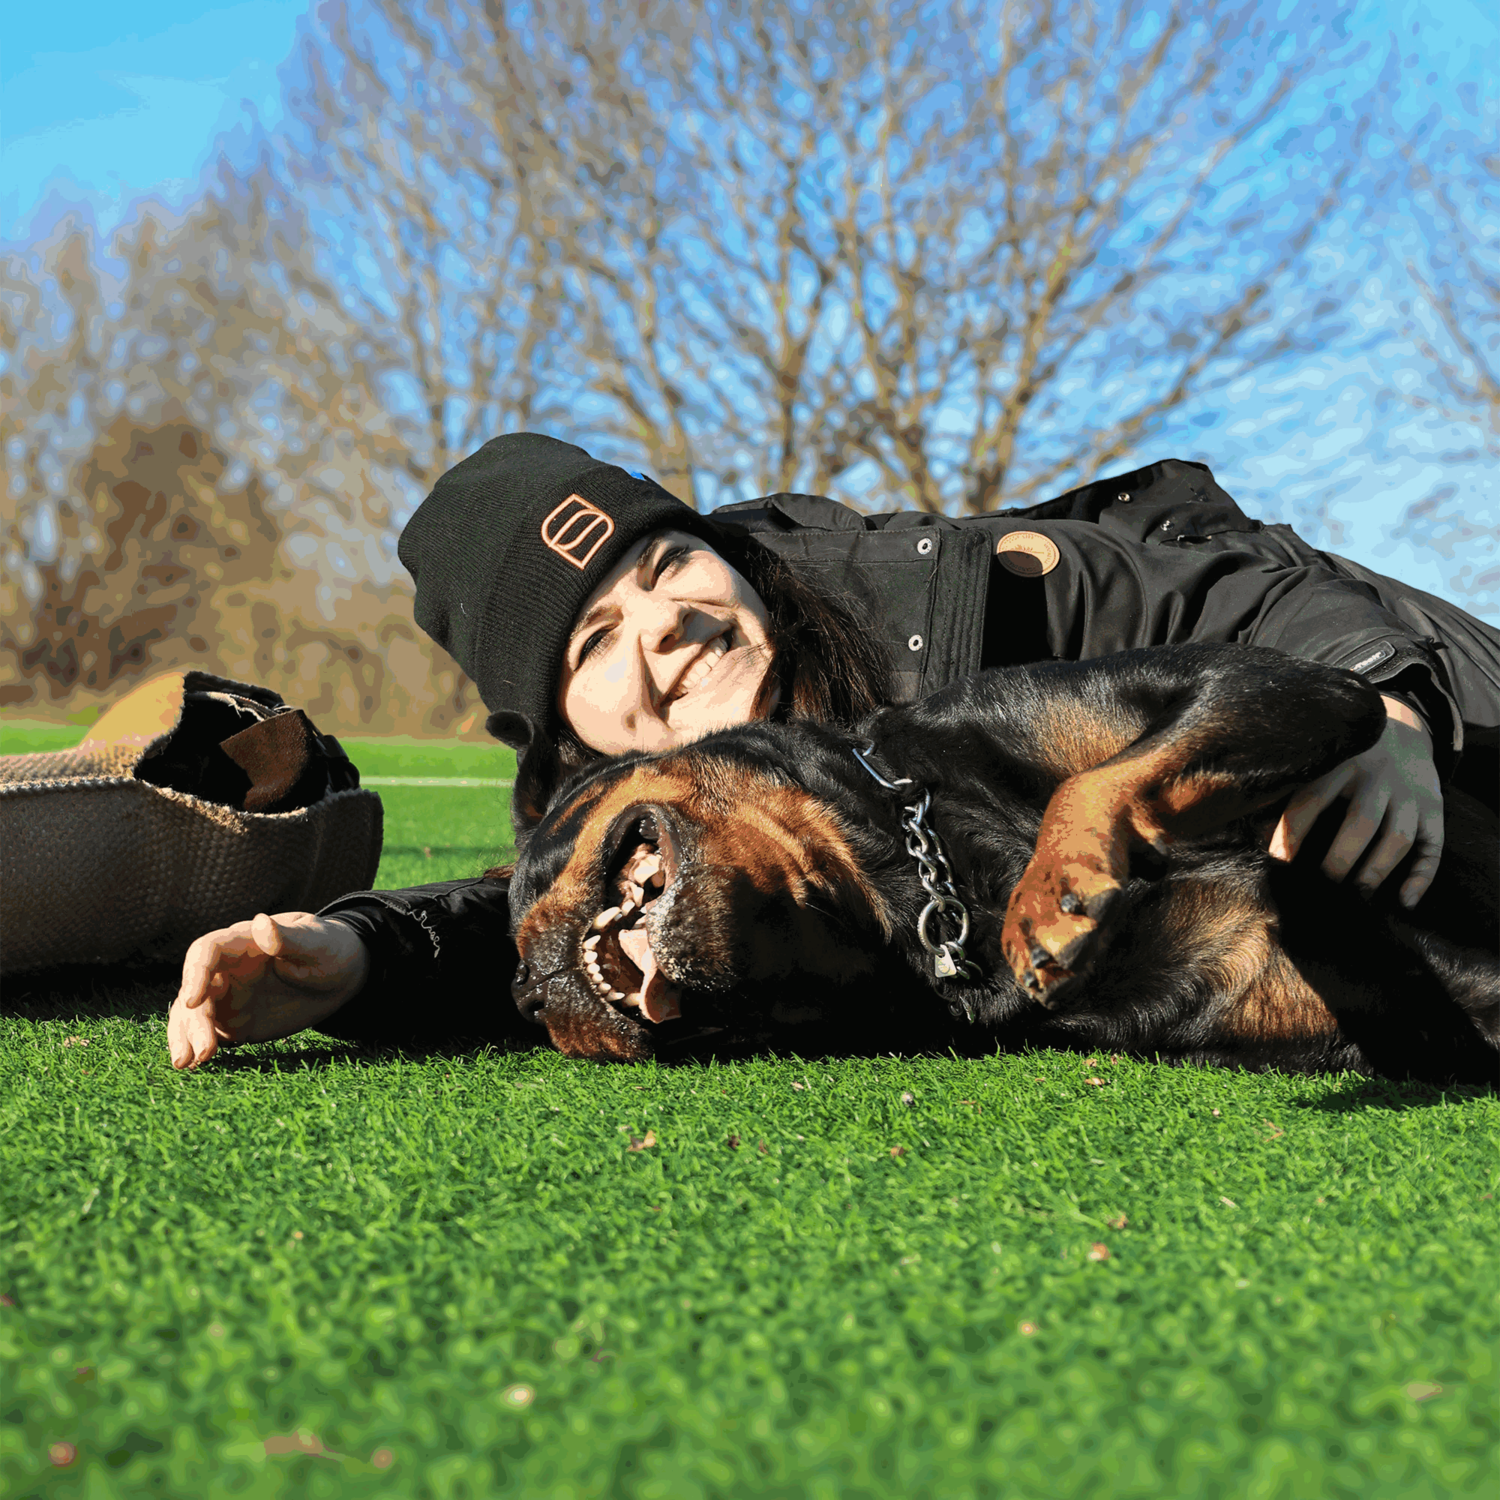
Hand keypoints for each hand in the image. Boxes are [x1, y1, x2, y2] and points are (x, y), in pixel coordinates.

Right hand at [168, 911, 370, 1069]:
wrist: (341, 976)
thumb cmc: (329, 949)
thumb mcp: (317, 943)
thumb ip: (289, 938)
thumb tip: (260, 922)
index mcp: (244, 941)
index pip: (207, 951)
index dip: (196, 974)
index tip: (193, 1001)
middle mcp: (228, 968)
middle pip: (195, 989)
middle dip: (193, 1020)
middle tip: (203, 1051)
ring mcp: (228, 995)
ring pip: (194, 1013)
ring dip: (187, 1036)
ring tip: (190, 1063)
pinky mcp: (234, 1019)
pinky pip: (207, 1030)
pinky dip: (197, 1045)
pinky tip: (198, 1062)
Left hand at [1269, 696, 1442, 907]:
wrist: (1404, 728)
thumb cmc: (1343, 757)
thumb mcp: (1318, 758)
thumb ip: (1288, 786)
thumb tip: (1246, 826)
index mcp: (1338, 762)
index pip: (1311, 799)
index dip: (1292, 833)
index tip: (1278, 864)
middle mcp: (1377, 776)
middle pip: (1359, 822)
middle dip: (1339, 860)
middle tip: (1321, 889)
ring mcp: (1409, 793)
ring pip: (1396, 837)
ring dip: (1375, 872)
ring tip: (1354, 899)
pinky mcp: (1434, 808)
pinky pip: (1432, 846)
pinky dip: (1421, 877)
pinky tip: (1404, 903)